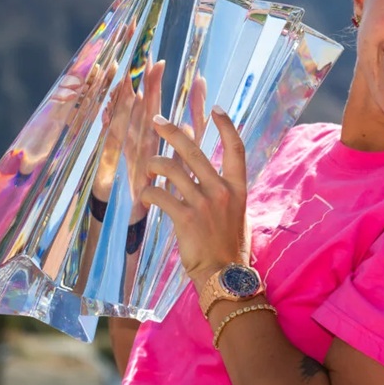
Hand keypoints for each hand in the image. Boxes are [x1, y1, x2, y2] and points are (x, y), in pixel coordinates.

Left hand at [140, 105, 247, 284]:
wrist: (225, 276)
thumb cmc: (230, 247)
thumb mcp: (237, 214)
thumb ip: (225, 192)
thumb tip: (206, 172)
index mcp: (238, 188)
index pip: (236, 148)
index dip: (226, 126)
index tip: (215, 108)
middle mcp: (222, 191)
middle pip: (194, 151)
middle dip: (172, 132)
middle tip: (156, 121)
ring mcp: (204, 204)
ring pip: (171, 170)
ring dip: (154, 164)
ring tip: (147, 168)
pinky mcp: (185, 218)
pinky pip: (160, 195)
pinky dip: (149, 192)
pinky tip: (146, 195)